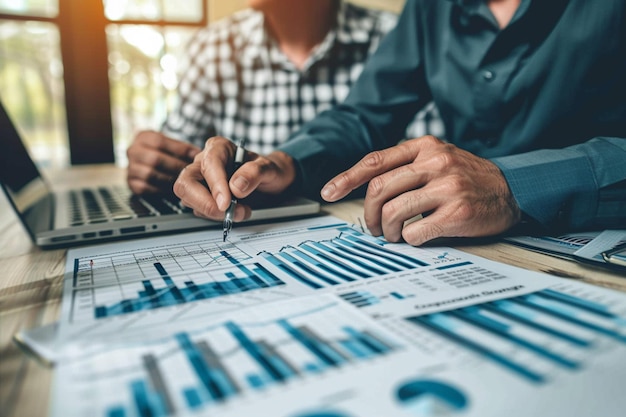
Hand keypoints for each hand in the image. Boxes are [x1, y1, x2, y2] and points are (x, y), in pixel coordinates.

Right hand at [126, 130, 200, 193]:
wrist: (144, 162)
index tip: (195, 155)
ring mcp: (130, 167)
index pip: (160, 142)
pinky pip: (145, 187)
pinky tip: (170, 187)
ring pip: (150, 174)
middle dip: (176, 166)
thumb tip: (198, 154)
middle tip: (190, 171)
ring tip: (182, 180)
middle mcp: (133, 151)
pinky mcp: (131, 182)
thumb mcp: (168, 144)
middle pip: (155, 159)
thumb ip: (181, 148)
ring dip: (169, 178)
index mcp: (143, 137)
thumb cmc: (162, 152)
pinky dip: (160, 189)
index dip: (179, 149)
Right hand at [173, 136, 295, 219]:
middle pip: (186, 182)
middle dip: (204, 202)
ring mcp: (201, 181)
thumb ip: (255, 172)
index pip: (209, 164)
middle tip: (227, 212)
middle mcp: (205, 162)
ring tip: (240, 211)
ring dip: (212, 211)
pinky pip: (199, 209)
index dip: (216, 185)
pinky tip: (234, 212)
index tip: (226, 202)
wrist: (271, 182)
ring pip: (189, 198)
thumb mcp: (269, 168)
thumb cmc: (268, 170)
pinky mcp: (202, 197)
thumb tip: (236, 186)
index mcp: (219, 148)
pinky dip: (215, 216)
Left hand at [321, 136, 520, 244]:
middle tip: (374, 227)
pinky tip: (415, 238)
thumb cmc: (466, 178)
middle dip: (369, 213)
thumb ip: (406, 166)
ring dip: (387, 230)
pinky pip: (415, 231)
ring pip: (394, 211)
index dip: (346, 179)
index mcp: (425, 146)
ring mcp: (447, 186)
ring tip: (393, 235)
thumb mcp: (437, 159)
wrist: (512, 190)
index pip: (375, 161)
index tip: (328, 193)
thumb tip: (367, 191)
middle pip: (379, 189)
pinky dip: (408, 239)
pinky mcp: (457, 212)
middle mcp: (435, 162)